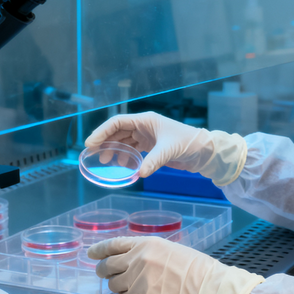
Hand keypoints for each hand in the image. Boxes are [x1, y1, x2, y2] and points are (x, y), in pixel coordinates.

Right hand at [84, 112, 246, 185]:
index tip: (91, 144)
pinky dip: (126, 157)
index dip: (102, 132)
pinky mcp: (152, 146)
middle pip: (118, 132)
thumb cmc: (187, 142)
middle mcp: (144, 126)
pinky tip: (122, 166)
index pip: (117, 122)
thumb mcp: (169, 150)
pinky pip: (133, 150)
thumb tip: (139, 173)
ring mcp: (147, 136)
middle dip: (105, 142)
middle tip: (94, 156)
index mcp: (146, 120)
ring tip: (106, 163)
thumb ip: (153, 161)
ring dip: (115, 150)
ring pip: (124, 141)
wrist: (202, 150)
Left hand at [88, 236, 263, 293]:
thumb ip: (145, 251)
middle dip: (102, 269)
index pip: (113, 245)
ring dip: (117, 284)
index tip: (91, 253)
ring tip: (131, 285)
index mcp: (145, 243)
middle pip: (107, 265)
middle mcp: (136, 259)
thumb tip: (128, 259)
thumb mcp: (167, 249)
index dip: (99, 249)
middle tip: (103, 272)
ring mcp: (136, 279)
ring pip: (113, 284)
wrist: (204, 286)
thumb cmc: (192, 267)